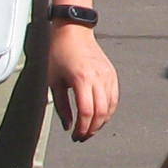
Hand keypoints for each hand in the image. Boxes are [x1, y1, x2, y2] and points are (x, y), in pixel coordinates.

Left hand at [49, 23, 118, 140]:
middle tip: (83, 136)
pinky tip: (100, 116)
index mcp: (81, 79)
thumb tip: (68, 125)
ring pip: (110, 107)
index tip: (75, 136)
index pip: (86, 112)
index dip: (82, 128)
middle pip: (101, 112)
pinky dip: (109, 110)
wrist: (73, 31)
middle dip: (92, 129)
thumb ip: (61, 106)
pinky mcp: (111, 73)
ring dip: (101, 122)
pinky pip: (114, 97)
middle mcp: (97, 77)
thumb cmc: (60, 52)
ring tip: (90, 128)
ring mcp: (107, 75)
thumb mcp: (53, 80)